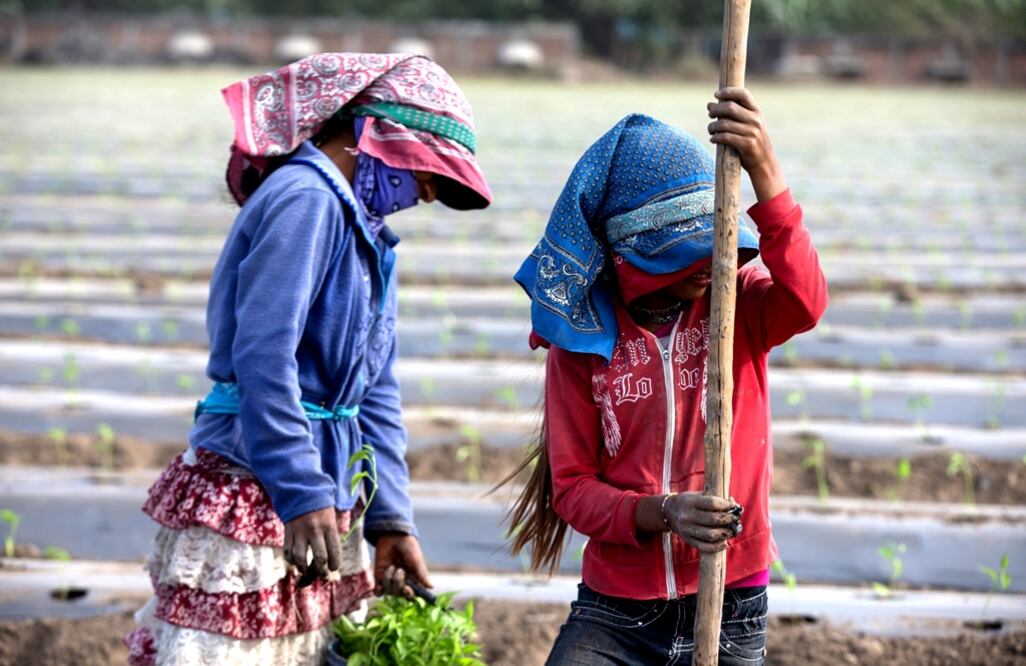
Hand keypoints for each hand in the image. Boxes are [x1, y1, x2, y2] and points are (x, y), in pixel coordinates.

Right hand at [284, 507, 340, 581]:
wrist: (301, 492)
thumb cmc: (320, 508)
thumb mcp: (331, 518)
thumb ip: (331, 536)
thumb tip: (330, 560)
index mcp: (329, 526)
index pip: (334, 551)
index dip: (335, 564)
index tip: (333, 568)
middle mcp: (315, 530)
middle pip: (319, 558)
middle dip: (321, 571)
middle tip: (322, 574)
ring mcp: (300, 532)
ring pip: (300, 559)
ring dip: (303, 568)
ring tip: (305, 570)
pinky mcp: (288, 532)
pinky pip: (288, 552)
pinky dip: (290, 560)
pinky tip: (294, 561)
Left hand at [373, 533, 432, 598]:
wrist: (393, 536)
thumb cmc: (408, 547)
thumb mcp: (416, 560)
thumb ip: (421, 574)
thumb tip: (431, 587)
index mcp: (413, 579)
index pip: (412, 594)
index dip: (409, 595)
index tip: (407, 589)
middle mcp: (402, 582)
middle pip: (399, 594)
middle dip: (398, 583)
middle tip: (400, 569)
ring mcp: (390, 581)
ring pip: (389, 591)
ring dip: (389, 579)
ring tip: (391, 566)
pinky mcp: (379, 578)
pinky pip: (379, 592)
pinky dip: (379, 590)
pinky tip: (379, 585)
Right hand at [662, 492, 742, 553]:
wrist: (669, 512)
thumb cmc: (689, 502)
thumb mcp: (699, 495)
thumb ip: (716, 498)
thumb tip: (734, 504)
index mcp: (690, 502)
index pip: (711, 503)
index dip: (725, 505)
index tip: (732, 506)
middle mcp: (687, 516)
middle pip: (713, 520)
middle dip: (728, 519)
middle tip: (735, 519)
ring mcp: (686, 530)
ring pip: (711, 535)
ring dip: (725, 534)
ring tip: (731, 530)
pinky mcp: (688, 540)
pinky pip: (705, 547)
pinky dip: (717, 547)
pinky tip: (725, 543)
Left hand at [707, 87, 786, 201]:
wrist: (764, 162)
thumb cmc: (751, 140)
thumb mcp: (749, 124)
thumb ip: (735, 114)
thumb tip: (710, 105)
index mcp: (756, 111)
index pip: (743, 94)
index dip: (728, 92)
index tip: (716, 94)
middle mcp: (755, 120)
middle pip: (730, 108)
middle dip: (715, 109)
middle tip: (710, 114)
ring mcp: (752, 132)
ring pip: (724, 124)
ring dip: (713, 126)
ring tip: (710, 130)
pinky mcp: (746, 144)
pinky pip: (725, 137)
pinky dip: (716, 137)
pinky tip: (713, 139)